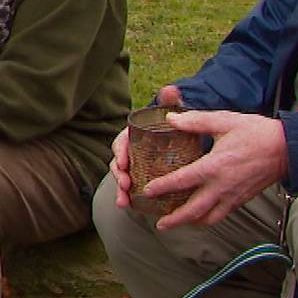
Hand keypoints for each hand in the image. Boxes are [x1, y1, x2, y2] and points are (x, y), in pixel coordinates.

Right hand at [110, 85, 181, 209]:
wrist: (178, 137)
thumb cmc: (172, 125)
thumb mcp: (172, 113)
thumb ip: (171, 102)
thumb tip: (171, 89)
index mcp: (132, 134)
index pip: (121, 142)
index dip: (119, 152)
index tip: (122, 161)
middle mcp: (130, 150)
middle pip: (118, 163)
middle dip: (118, 176)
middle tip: (126, 184)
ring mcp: (133, 165)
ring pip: (122, 178)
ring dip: (119, 190)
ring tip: (123, 202)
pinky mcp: (139, 177)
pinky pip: (130, 188)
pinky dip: (127, 198)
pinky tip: (129, 207)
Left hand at [145, 109, 288, 229]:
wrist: (287, 148)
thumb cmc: (255, 131)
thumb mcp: (224, 121)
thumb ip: (196, 121)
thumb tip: (171, 118)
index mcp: (215, 166)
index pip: (183, 181)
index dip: (163, 187)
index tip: (148, 191)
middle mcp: (222, 186)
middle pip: (193, 211)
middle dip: (174, 220)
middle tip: (159, 224)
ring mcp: (233, 196)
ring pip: (208, 218)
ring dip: (190, 223)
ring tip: (177, 222)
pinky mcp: (241, 200)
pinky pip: (221, 215)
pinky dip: (207, 219)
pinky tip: (199, 215)